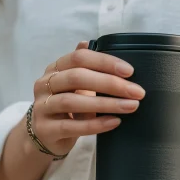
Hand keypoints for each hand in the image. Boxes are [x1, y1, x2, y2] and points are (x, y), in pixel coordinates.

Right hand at [29, 41, 145, 156]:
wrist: (45, 137)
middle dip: (110, 83)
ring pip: (73, 102)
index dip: (105, 62)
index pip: (79, 58)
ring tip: (130, 106)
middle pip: (77, 77)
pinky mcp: (45, 130)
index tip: (130, 71)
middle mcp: (44, 85)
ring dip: (106, 104)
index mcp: (54, 69)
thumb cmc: (65, 108)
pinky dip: (96, 124)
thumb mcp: (73, 85)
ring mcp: (42, 107)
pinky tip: (114, 122)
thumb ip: (82, 67)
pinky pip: (72, 126)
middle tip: (137, 92)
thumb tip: (88, 43)